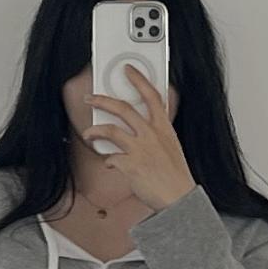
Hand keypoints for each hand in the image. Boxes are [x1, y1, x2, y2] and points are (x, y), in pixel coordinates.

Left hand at [85, 65, 196, 212]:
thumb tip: (143, 130)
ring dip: (95, 130)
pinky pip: (111, 158)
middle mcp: (151, 135)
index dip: (139, 80)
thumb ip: (157, 134)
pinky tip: (109, 163)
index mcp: (164, 128)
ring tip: (89, 132)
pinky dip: (107, 160)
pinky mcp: (131, 165)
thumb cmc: (176, 176)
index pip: (152, 96)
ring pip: (110, 130)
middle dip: (103, 100)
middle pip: (123, 108)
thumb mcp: (172, 146)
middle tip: (91, 97)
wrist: (179, 198)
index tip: (129, 70)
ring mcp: (140, 149)